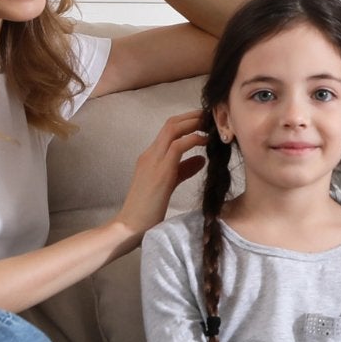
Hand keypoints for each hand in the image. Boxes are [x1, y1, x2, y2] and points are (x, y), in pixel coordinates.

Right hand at [117, 112, 203, 238]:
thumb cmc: (147, 210)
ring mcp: (153, 160)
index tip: (204, 122)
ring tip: (210, 124)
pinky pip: (178, 146)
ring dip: (194, 123)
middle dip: (192, 117)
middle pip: (170, 124)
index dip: (186, 122)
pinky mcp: (160, 170)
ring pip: (173, 129)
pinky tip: (205, 142)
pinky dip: (193, 139)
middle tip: (210, 116)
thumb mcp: (168, 184)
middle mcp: (150, 154)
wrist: (130, 225)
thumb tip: (201, 160)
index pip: (167, 130)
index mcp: (150, 157)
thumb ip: (183, 170)